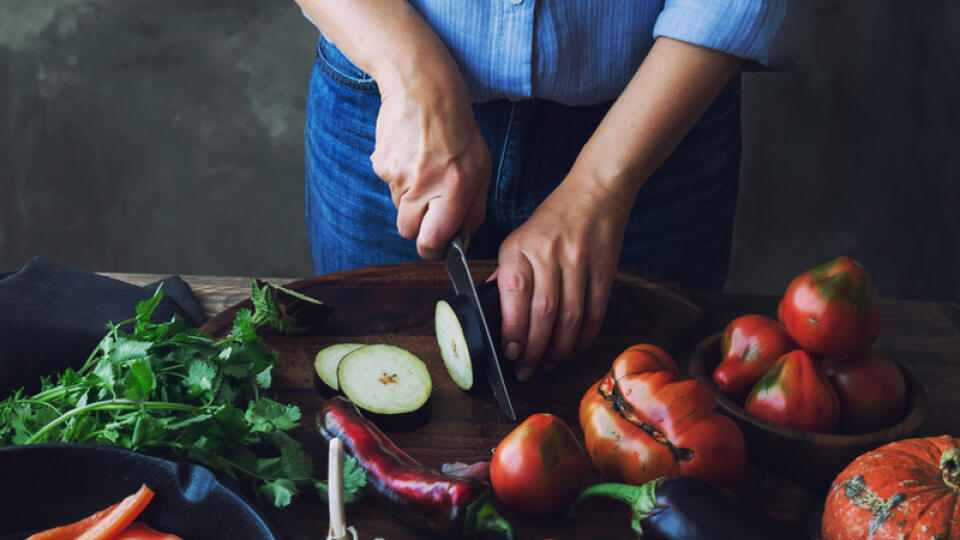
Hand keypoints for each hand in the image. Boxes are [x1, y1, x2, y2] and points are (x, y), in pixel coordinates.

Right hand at [371, 73, 490, 258]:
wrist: (423, 88)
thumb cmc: (458, 128)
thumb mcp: (481, 167)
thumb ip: (474, 210)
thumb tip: (462, 242)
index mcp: (455, 186)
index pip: (431, 240)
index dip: (432, 249)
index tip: (436, 244)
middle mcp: (425, 183)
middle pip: (408, 231)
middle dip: (418, 226)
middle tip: (430, 206)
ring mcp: (399, 174)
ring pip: (399, 208)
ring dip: (411, 198)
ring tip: (425, 168)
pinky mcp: (381, 164)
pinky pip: (389, 186)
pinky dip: (399, 178)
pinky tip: (411, 156)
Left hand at [495, 171, 632, 380]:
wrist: (595, 191)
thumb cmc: (552, 220)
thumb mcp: (519, 239)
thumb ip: (506, 275)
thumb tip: (492, 314)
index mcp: (520, 248)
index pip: (514, 294)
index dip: (512, 329)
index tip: (509, 354)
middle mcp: (548, 254)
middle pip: (543, 312)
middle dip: (534, 349)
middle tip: (527, 370)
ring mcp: (579, 261)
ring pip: (570, 317)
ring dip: (559, 349)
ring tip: (549, 364)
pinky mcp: (604, 269)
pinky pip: (595, 311)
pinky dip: (584, 337)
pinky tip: (574, 349)